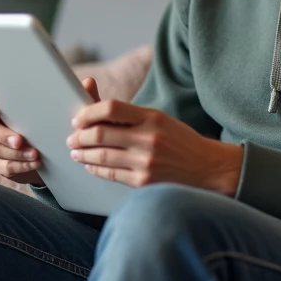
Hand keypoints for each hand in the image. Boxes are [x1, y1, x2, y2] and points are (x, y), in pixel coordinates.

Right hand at [0, 77, 102, 187]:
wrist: (55, 153)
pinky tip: (35, 162)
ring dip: (14, 152)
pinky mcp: (3, 164)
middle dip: (0, 133)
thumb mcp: (66, 109)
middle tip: (19, 140)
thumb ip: (75, 97)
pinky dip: (20, 165)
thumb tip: (88, 82)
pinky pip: (4, 166)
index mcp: (3, 105)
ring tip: (35, 153)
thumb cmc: (54, 122)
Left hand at [66, 100, 243, 193]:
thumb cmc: (179, 140)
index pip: (110, 108)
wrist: (208, 168)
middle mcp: (148, 138)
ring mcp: (146, 162)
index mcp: (151, 117)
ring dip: (83, 154)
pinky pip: (111, 174)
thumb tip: (93, 99)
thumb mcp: (158, 119)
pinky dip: (96, 169)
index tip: (78, 118)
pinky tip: (90, 166)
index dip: (88, 112)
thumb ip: (127, 113)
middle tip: (72, 138)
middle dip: (79, 136)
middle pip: (100, 133)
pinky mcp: (144, 181)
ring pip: (101, 156)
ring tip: (76, 152)